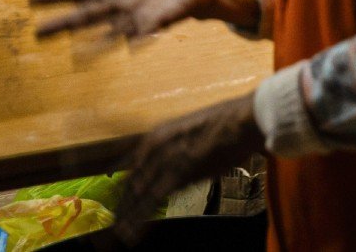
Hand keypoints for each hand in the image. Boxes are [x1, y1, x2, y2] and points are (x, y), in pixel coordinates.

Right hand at [31, 0, 257, 37]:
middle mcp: (119, 6)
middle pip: (86, 16)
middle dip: (63, 24)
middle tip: (37, 34)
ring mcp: (136, 17)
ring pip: (108, 32)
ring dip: (92, 44)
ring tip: (75, 55)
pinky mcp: (156, 23)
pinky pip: (143, 34)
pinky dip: (136, 40)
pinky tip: (127, 46)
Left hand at [114, 95, 262, 241]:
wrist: (243, 120)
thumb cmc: (227, 124)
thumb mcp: (192, 133)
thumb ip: (178, 151)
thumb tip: (177, 170)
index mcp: (156, 137)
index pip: (128, 168)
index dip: (121, 189)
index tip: (115, 204)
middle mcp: (153, 149)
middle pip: (129, 184)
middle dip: (120, 207)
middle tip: (112, 226)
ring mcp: (163, 162)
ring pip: (136, 196)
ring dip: (125, 218)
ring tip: (117, 236)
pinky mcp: (176, 176)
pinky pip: (151, 203)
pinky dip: (138, 220)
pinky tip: (131, 235)